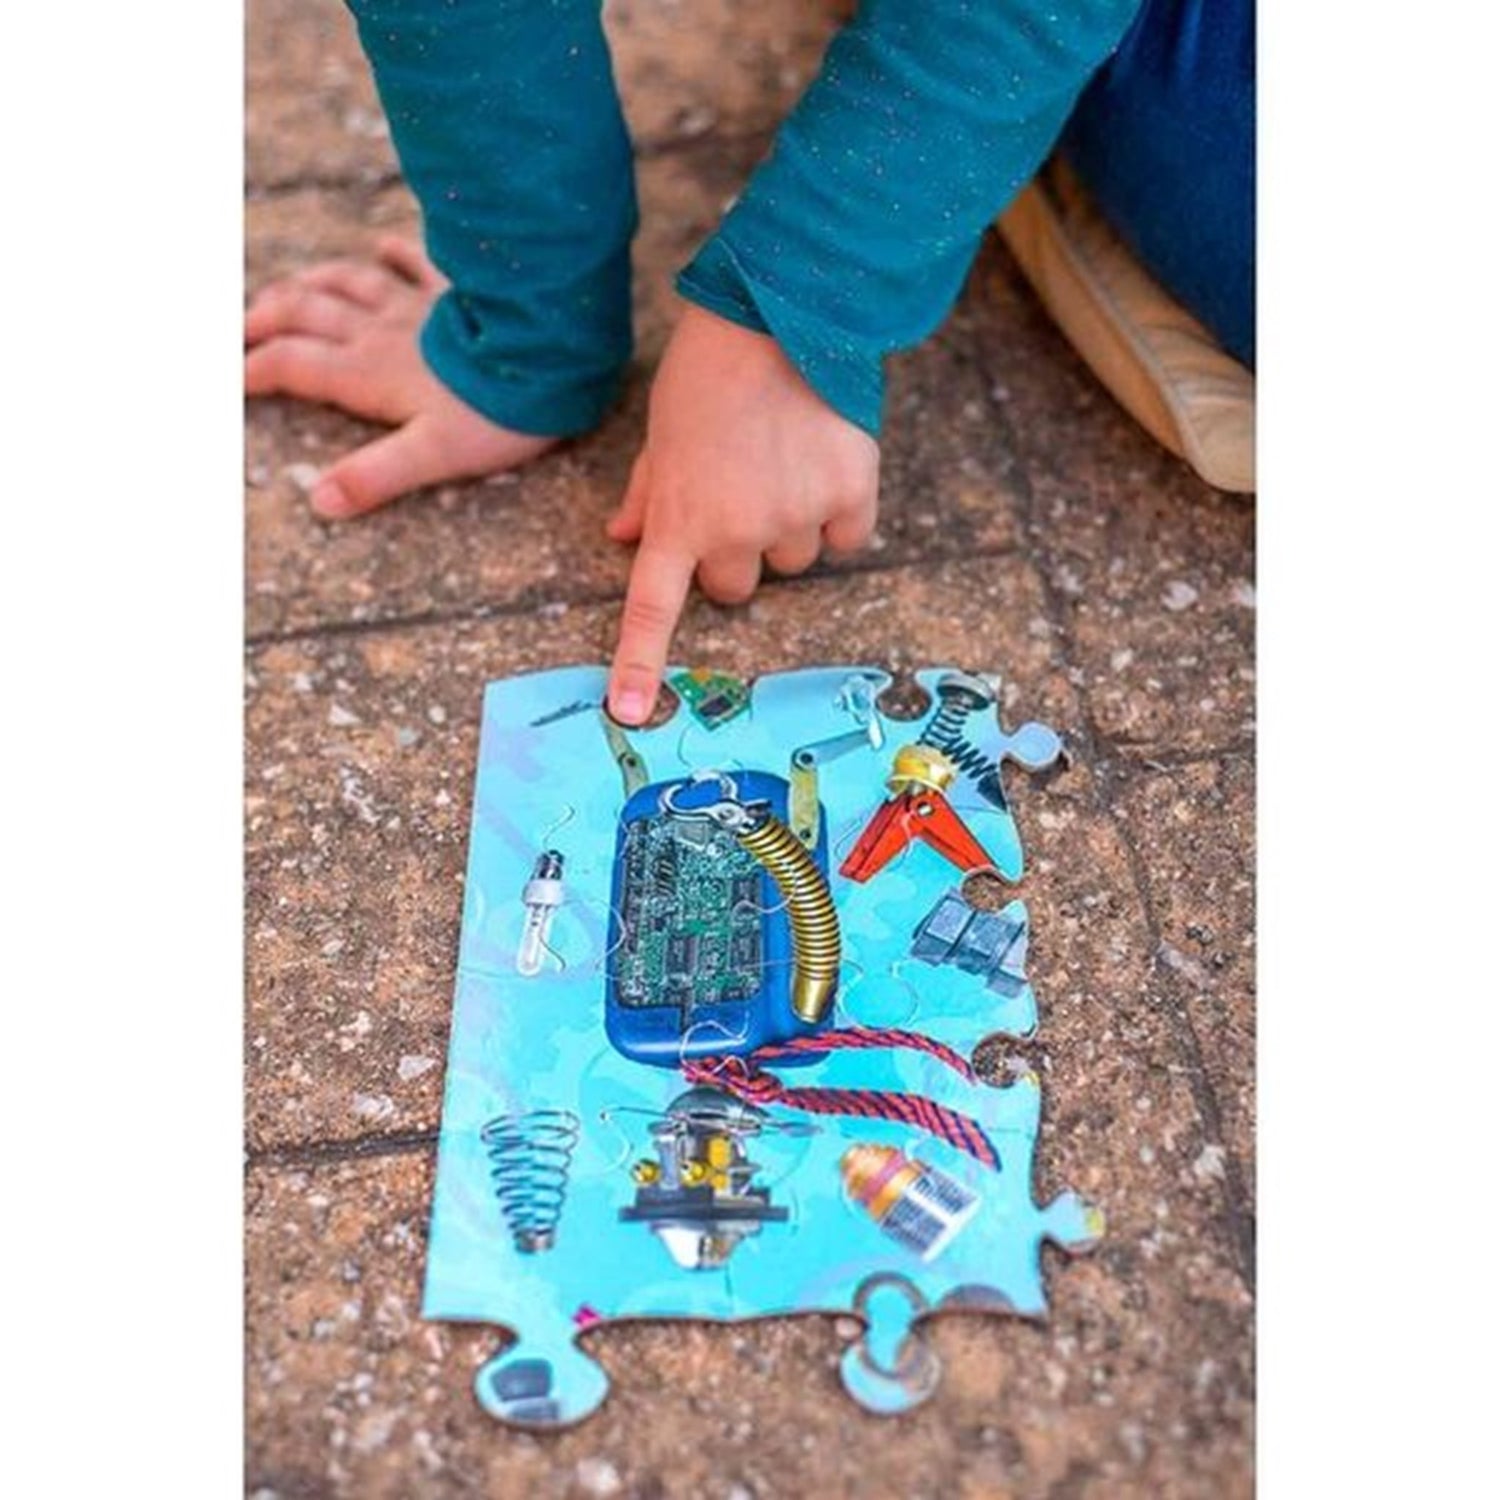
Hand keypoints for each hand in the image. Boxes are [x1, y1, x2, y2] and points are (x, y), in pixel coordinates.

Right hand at [245, 238, 556, 517]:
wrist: (554, 358)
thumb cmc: (496, 413)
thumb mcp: (432, 457)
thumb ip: (374, 477)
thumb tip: (321, 502)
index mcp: (368, 372)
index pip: (293, 366)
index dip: (253, 370)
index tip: (227, 378)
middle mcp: (382, 331)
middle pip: (306, 315)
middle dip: (266, 319)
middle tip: (239, 329)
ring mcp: (418, 305)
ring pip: (348, 283)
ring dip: (311, 284)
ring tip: (288, 289)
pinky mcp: (458, 292)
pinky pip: (416, 263)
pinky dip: (394, 253)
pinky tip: (383, 245)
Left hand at [604, 304, 878, 722]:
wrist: (781, 311)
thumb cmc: (708, 369)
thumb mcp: (661, 432)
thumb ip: (648, 494)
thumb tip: (622, 540)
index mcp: (678, 517)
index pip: (652, 606)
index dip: (638, 663)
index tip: (629, 713)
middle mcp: (734, 531)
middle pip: (735, 587)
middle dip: (735, 552)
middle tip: (741, 491)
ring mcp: (793, 519)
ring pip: (793, 562)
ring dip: (790, 529)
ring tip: (785, 461)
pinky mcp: (849, 496)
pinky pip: (847, 538)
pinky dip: (841, 512)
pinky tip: (828, 462)